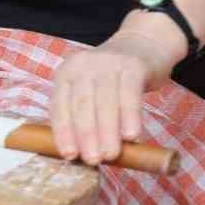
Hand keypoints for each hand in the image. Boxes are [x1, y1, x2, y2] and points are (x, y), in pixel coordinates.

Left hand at [49, 30, 177, 164]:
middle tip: (92, 159)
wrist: (144, 44)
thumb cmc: (114, 79)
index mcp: (66, 73)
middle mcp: (82, 65)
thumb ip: (86, 115)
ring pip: (104, 101)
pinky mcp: (132, 66)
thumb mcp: (92, 90)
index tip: (69, 155)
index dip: (63, 131)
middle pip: (81, 103)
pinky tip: (131, 135)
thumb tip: (84, 154)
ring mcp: (107, 63)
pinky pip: (129, 93)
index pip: (60, 105)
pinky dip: (129, 116)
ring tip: (110, 154)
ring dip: (107, 131)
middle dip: (85, 134)